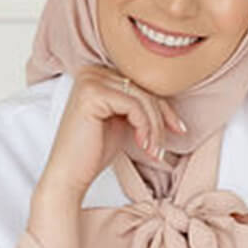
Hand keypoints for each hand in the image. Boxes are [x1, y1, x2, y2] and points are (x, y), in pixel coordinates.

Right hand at [38, 65, 187, 198]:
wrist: (69, 176)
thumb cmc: (94, 151)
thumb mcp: (123, 121)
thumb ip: (139, 105)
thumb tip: (173, 100)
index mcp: (97, 73)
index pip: (141, 84)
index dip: (163, 108)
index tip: (178, 129)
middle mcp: (91, 71)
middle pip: (144, 89)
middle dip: (161, 119)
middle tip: (163, 147)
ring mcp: (89, 80)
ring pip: (142, 98)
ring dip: (154, 127)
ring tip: (154, 150)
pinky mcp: (92, 94)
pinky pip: (134, 106)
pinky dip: (145, 128)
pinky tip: (142, 146)